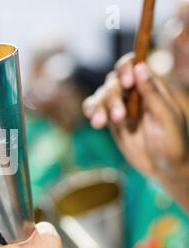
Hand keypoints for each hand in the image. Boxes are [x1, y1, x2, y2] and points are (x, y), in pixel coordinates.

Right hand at [83, 54, 188, 183]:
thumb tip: (140, 66)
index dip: (126, 68)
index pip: (134, 64)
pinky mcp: (109, 119)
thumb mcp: (165, 117)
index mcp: (151, 85)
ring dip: (99, 106)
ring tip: (101, 123)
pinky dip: (91, 111)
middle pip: (113, 81)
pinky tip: (94, 121)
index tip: (127, 82)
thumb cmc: (172, 141)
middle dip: (112, 97)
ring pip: (101, 95)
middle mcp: (133, 92)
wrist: (163, 167)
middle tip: (119, 117)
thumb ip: (152, 93)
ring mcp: (120, 105)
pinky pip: (94, 108)